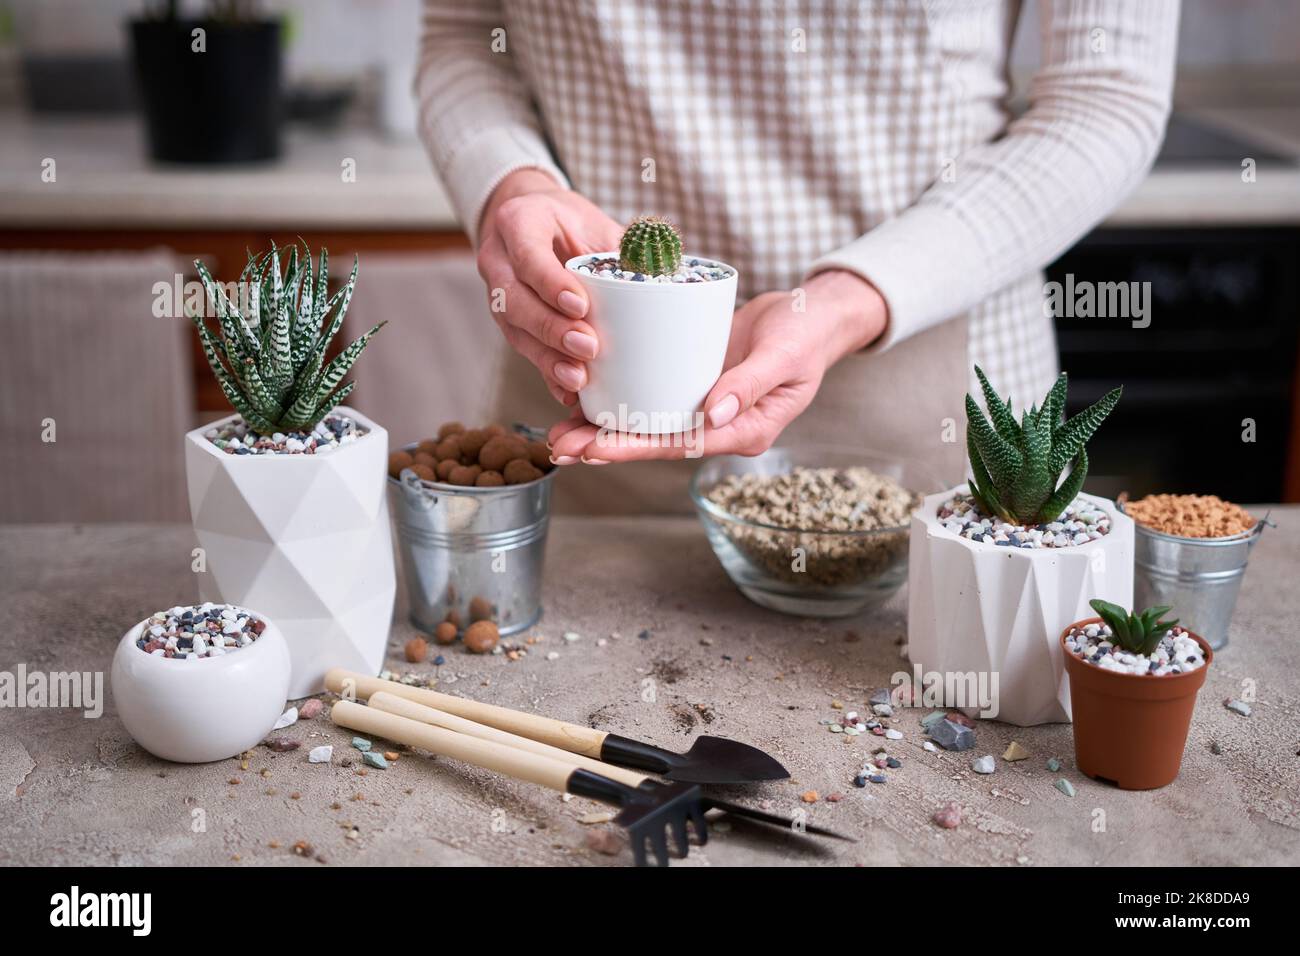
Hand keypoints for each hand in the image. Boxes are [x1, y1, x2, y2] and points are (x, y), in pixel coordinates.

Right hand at [476, 169, 623, 404]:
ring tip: (578, 377)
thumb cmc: (569, 222)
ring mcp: (497, 294)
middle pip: (514, 300)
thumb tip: (667, 270)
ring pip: (514, 330)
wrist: (534, 224)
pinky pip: (524, 350)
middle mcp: (498, 259)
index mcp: (518, 222)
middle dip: (551, 328)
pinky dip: (547, 373)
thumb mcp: (592, 220)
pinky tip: (568, 392)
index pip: (528, 255)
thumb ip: (624, 244)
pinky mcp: (509, 323)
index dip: (551, 284)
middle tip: (587, 346)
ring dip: (547, 357)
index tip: (581, 306)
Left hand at [547, 269, 888, 462]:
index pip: (681, 444)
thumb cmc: (806, 333)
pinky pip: (649, 398)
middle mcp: (718, 427)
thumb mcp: (784, 355)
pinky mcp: (690, 385)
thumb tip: (712, 417)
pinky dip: (617, 400)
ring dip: (601, 430)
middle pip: (654, 442)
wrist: (811, 313)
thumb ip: (750, 384)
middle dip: (604, 446)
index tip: (596, 448)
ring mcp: (702, 408)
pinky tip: (581, 398)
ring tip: (556, 435)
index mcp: (744, 430)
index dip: (636, 447)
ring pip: (645, 424)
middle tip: (558, 448)